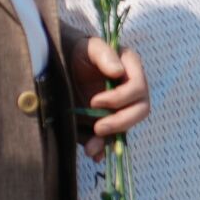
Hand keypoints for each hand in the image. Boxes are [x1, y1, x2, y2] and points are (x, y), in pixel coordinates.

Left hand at [70, 38, 149, 160]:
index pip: (138, 88)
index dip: (120, 98)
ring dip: (110, 140)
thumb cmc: (78, 51)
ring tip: (91, 148)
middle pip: (140, 110)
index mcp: (130, 69)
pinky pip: (110, 139)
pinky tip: (92, 152)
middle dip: (120, 122)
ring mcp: (119, 107)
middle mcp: (130, 90)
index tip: (94, 101)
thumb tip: (118, 72)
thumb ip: (104, 55)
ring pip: (126, 128)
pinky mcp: (107, 120)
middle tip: (98, 127)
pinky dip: (102, 148)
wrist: (59, 63)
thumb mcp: (89, 47)